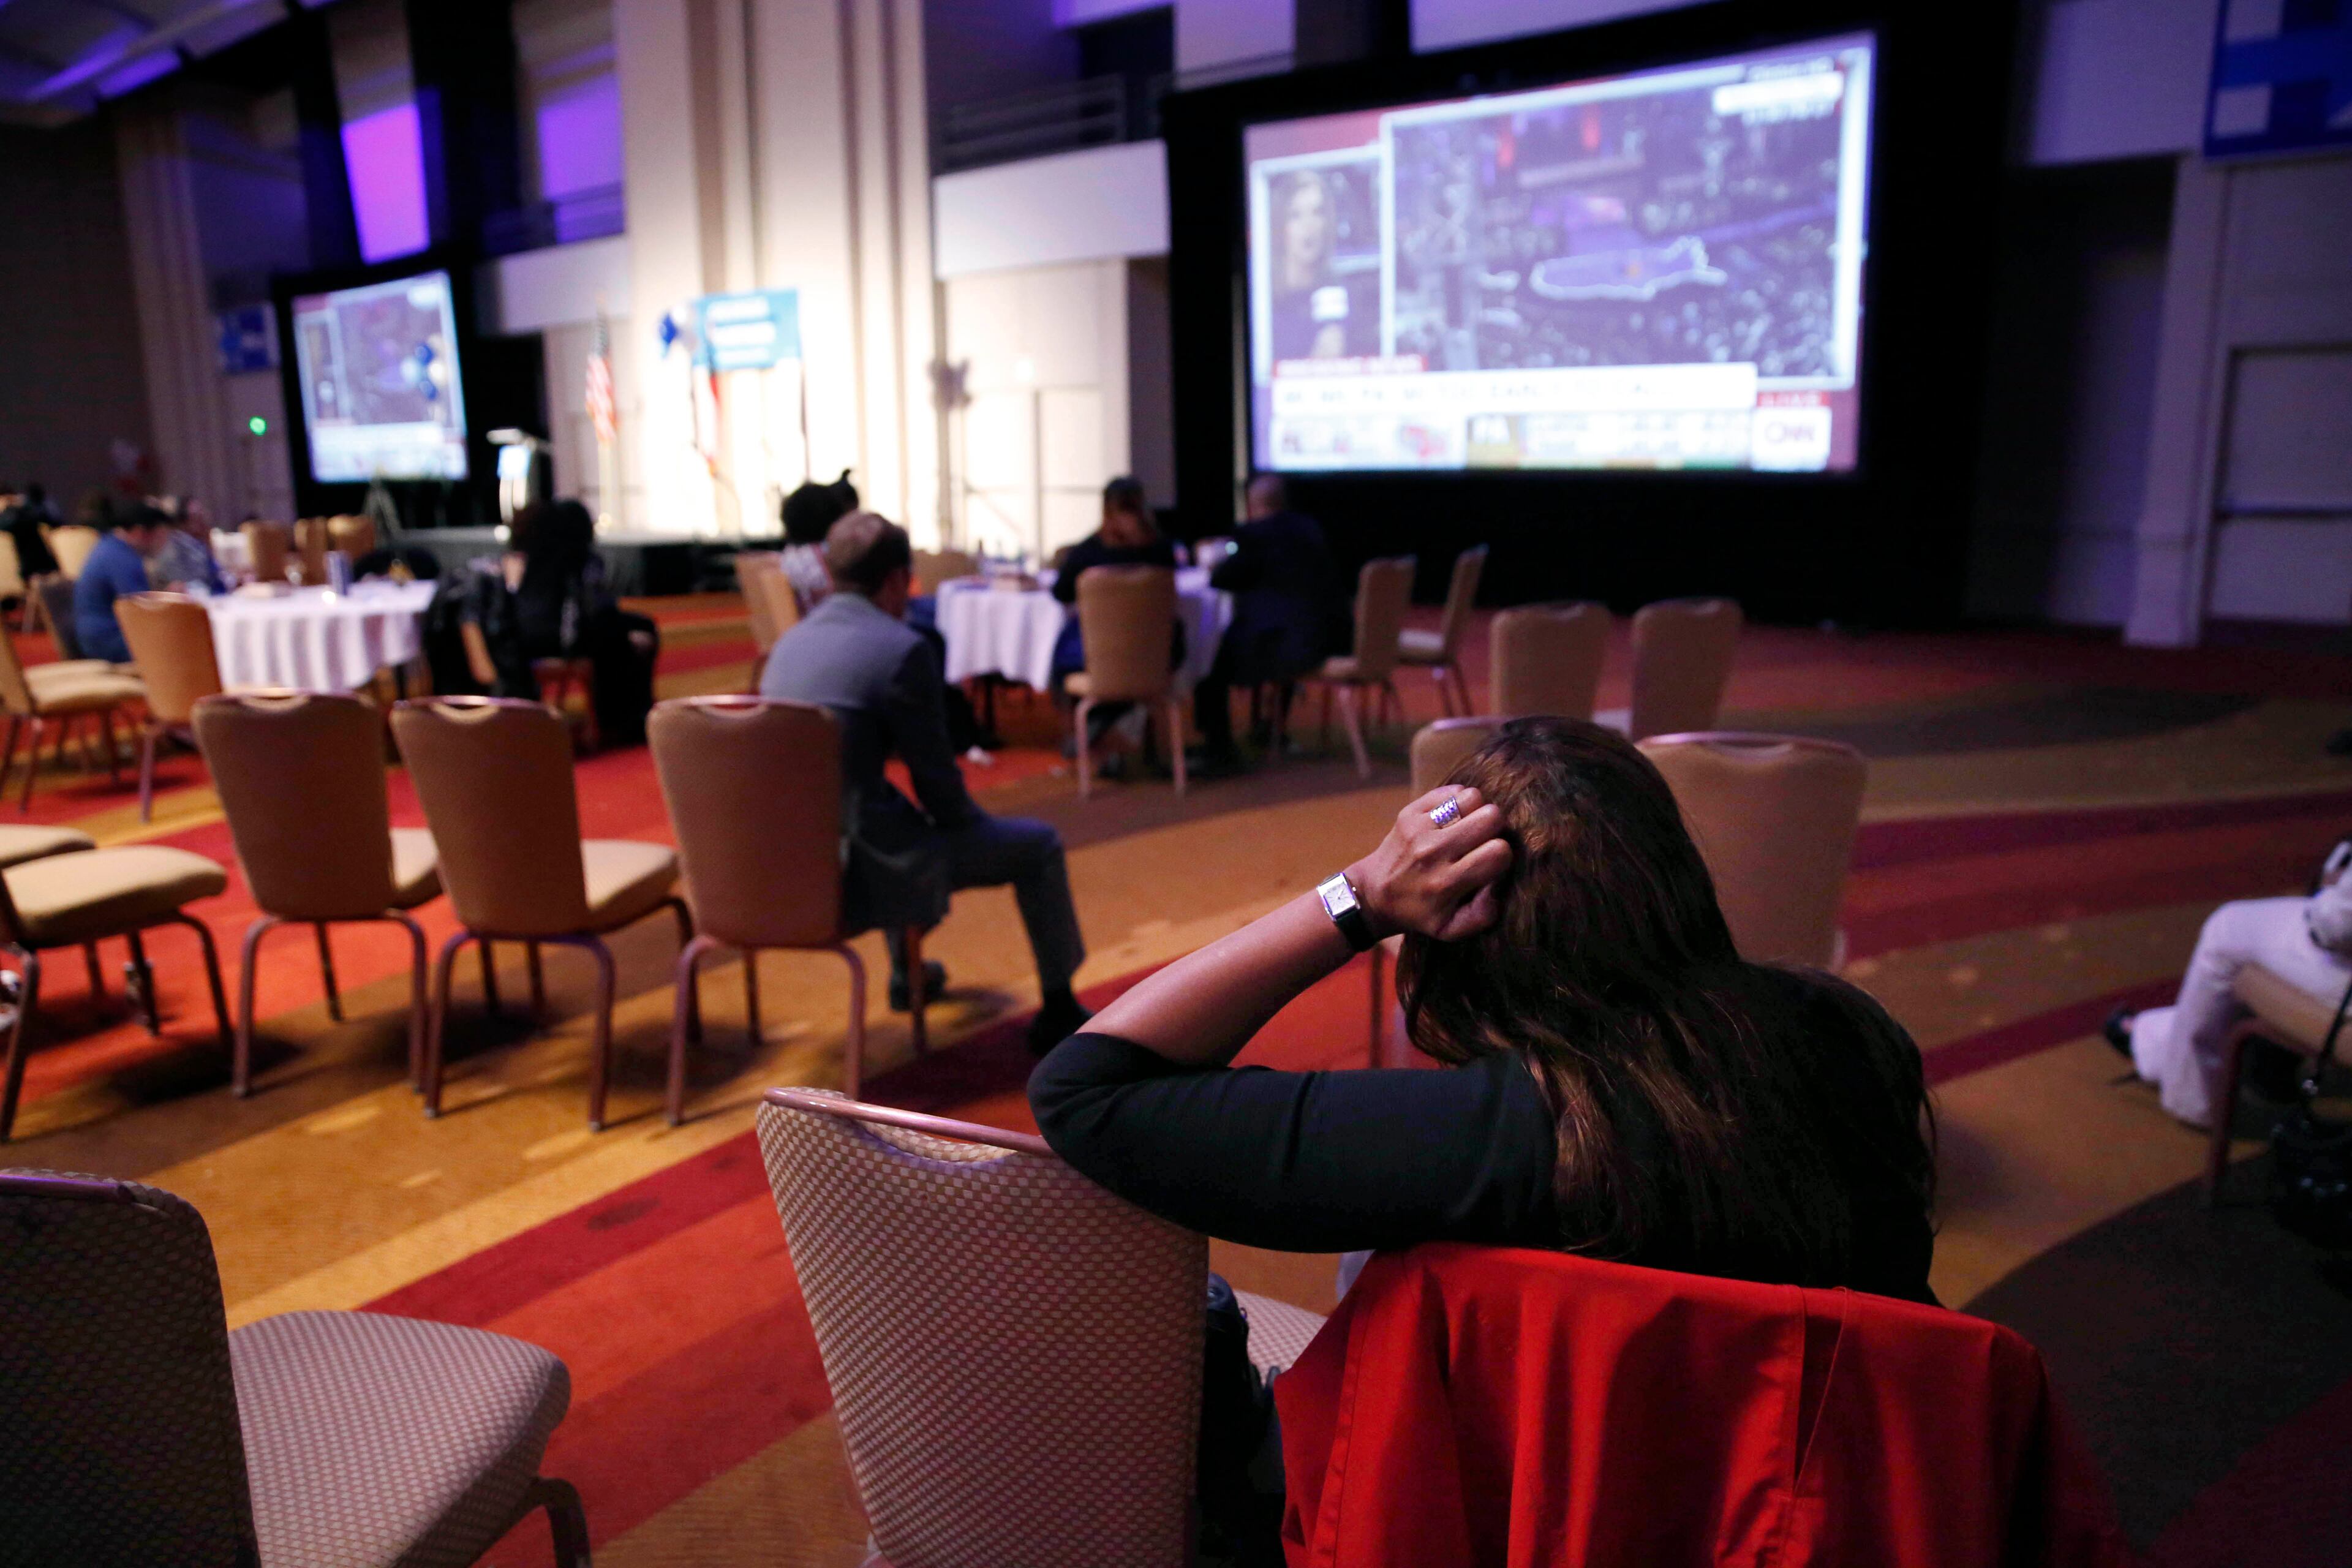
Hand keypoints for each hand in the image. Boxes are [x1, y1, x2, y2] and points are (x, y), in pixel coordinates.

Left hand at [1347, 786, 1512, 942]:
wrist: (1374, 894)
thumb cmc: (1421, 913)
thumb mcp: (1452, 929)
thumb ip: (1484, 913)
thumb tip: (1499, 882)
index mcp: (1446, 883)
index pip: (1498, 852)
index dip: (1503, 856)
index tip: (1491, 863)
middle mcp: (1432, 852)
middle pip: (1490, 817)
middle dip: (1495, 829)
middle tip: (1484, 841)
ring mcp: (1419, 828)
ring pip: (1472, 797)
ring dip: (1477, 811)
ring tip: (1468, 828)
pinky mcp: (1409, 812)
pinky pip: (1451, 791)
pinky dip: (1458, 801)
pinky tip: (1452, 819)